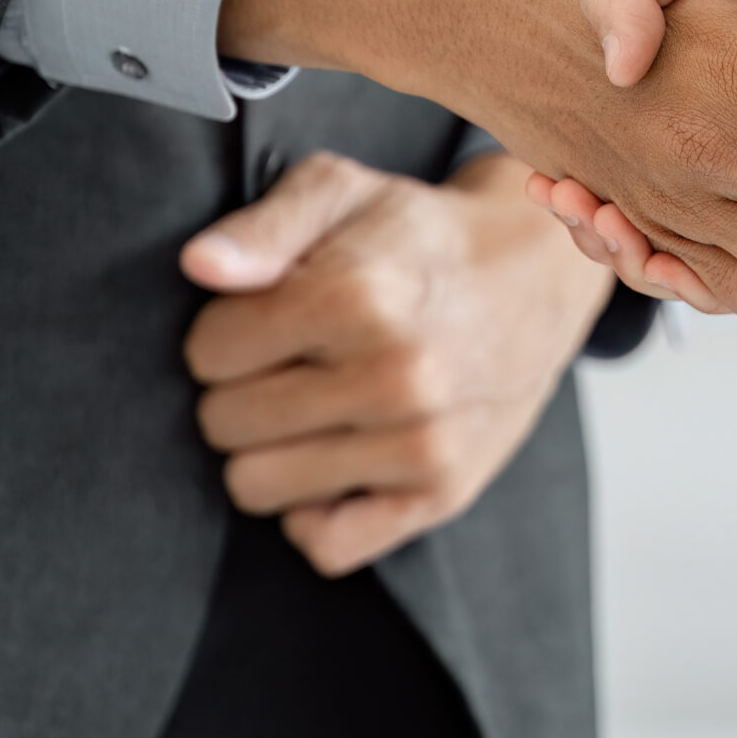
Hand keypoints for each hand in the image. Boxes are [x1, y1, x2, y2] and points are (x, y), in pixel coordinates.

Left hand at [179, 150, 615, 576]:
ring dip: (267, 450)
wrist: (537, 274)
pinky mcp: (443, 493)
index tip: (263, 316)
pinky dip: (313, 512)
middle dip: (238, 389)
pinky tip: (335, 459)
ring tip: (310, 407)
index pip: (208, 353)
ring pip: (256, 486)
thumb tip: (200, 267)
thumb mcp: (342, 192)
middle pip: (224, 422)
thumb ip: (265, 225)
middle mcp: (396, 376)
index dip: (223, 330)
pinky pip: (325, 545)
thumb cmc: (418, 236)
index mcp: (360, 295)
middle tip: (289, 362)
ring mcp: (423, 443)